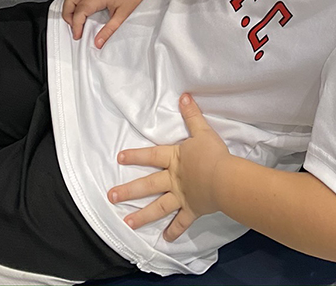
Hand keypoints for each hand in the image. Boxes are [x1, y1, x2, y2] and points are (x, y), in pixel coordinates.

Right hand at [62, 0, 156, 46]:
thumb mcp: (124, 16)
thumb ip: (109, 30)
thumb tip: (98, 42)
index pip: (80, 10)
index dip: (76, 24)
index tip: (78, 35)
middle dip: (67, 14)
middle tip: (73, 27)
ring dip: (69, 3)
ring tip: (74, 17)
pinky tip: (78, 4)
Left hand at [109, 94, 230, 240]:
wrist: (224, 178)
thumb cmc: (213, 154)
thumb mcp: (203, 131)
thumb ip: (192, 114)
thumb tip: (183, 96)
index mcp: (174, 159)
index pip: (151, 155)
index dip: (135, 156)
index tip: (119, 159)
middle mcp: (173, 180)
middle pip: (147, 185)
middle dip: (128, 191)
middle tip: (111, 197)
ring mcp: (181, 197)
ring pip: (158, 207)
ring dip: (142, 216)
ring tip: (127, 223)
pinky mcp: (193, 210)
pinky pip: (182, 223)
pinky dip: (174, 231)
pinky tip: (165, 240)